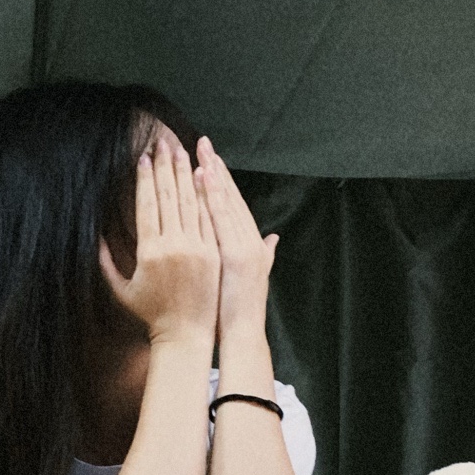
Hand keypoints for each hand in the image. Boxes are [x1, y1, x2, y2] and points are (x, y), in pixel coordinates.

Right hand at [99, 133, 219, 344]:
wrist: (185, 334)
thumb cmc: (150, 314)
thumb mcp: (120, 290)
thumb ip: (106, 262)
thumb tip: (95, 236)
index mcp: (149, 251)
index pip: (147, 204)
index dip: (145, 179)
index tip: (143, 157)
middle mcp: (174, 245)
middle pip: (168, 196)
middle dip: (165, 166)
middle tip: (162, 141)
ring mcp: (196, 248)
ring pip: (190, 201)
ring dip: (184, 173)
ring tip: (180, 150)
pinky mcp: (213, 252)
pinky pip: (207, 217)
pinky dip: (204, 195)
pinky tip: (201, 175)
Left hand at [193, 136, 277, 340]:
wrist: (243, 333)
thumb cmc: (241, 309)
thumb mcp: (256, 276)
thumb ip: (265, 254)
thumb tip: (274, 239)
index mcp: (251, 242)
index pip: (234, 203)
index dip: (223, 179)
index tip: (210, 157)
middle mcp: (248, 239)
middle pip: (229, 196)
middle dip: (216, 167)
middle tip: (202, 141)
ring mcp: (242, 245)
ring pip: (224, 202)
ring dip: (212, 174)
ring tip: (200, 151)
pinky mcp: (234, 254)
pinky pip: (218, 219)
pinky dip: (211, 196)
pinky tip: (200, 176)